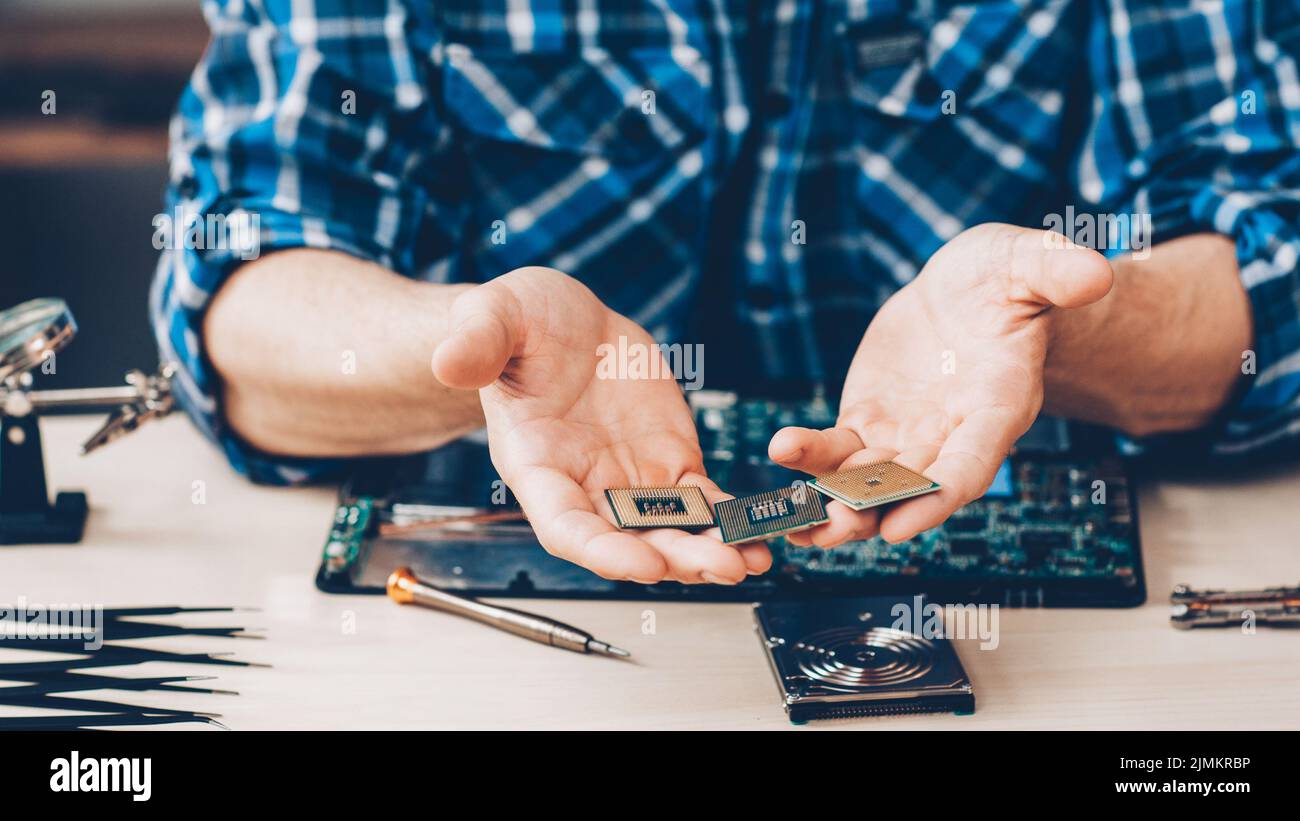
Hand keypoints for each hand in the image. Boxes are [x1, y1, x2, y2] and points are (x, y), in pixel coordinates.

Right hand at [431, 266, 769, 583]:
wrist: (561, 322)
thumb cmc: (517, 324)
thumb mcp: (492, 316)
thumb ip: (474, 341)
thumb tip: (448, 360)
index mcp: (535, 464)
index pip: (564, 525)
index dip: (602, 549)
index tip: (641, 563)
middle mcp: (583, 485)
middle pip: (627, 540)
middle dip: (673, 558)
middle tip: (719, 568)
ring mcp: (629, 478)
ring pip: (671, 529)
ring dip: (710, 549)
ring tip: (751, 560)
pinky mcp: (669, 462)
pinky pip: (703, 502)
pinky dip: (729, 520)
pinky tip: (761, 534)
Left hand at [770, 224, 1112, 546]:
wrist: (970, 290)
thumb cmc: (1009, 280)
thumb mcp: (1030, 263)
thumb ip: (1055, 271)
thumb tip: (1094, 272)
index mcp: (997, 408)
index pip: (971, 464)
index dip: (938, 497)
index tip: (904, 525)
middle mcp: (950, 435)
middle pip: (911, 489)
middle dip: (872, 511)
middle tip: (834, 526)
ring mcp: (906, 434)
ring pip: (867, 482)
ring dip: (833, 502)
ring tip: (794, 520)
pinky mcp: (868, 421)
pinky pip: (835, 450)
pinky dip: (809, 458)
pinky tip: (780, 456)